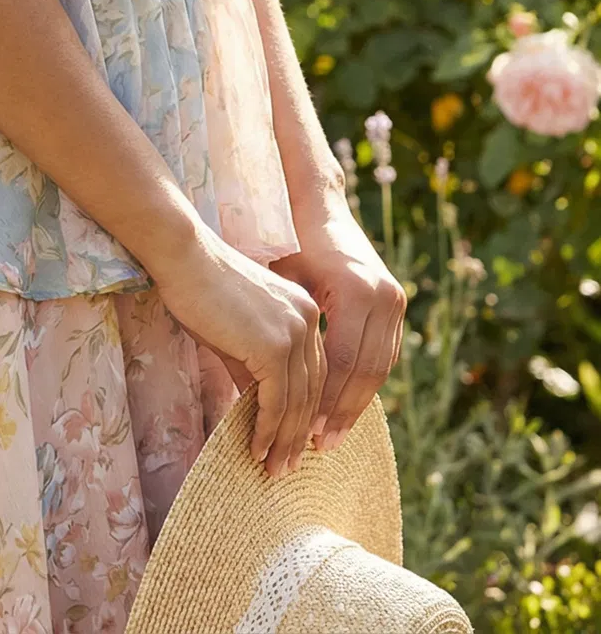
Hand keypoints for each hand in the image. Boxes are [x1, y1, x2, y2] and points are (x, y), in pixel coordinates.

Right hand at [150, 219, 324, 478]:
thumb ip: (256, 368)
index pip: (314, 374)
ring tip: (273, 468)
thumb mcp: (238, 333)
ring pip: (296, 402)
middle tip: (286, 466)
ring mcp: (295, 334)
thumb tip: (261, 412)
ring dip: (284, 441)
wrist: (184, 258)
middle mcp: (309, 322)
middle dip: (298, 435)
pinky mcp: (274, 347)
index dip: (306, 412)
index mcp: (306, 313)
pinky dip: (267, 430)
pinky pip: (276, 401)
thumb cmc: (201, 289)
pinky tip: (257, 449)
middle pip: (311, 392)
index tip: (296, 442)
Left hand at [269, 202, 406, 452]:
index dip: (325, 399)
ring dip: (356, 403)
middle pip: (367, 370)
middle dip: (343, 411)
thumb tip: (255, 387)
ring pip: (380, 367)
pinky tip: (346, 404)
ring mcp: (395, 299)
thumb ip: (284, 332)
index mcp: (356, 291)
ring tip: (332, 434)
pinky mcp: (396, 303)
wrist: (321, 207)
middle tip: (321, 445)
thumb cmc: (290, 243)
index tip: (306, 430)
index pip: (344, 361)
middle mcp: (383, 297)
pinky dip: (365, 382)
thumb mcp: (284, 283)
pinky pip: (384, 354)